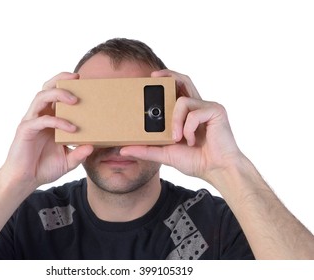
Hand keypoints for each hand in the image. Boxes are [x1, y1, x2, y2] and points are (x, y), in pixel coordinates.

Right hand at [0, 72, 92, 192]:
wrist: (25, 181)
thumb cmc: (44, 168)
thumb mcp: (68, 161)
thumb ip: (79, 154)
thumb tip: (92, 146)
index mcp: (50, 118)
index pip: (56, 95)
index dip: (66, 84)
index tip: (83, 80)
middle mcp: (40, 116)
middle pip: (47, 88)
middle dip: (61, 80)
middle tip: (77, 79)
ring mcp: (32, 121)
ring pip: (41, 97)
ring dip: (59, 95)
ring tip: (75, 100)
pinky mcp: (26, 130)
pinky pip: (42, 120)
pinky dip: (58, 122)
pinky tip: (71, 129)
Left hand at [120, 70, 242, 180]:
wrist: (217, 170)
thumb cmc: (196, 161)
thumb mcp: (165, 154)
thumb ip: (146, 150)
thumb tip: (123, 150)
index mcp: (187, 114)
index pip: (176, 91)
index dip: (165, 81)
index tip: (150, 78)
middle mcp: (197, 107)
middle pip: (184, 81)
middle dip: (169, 75)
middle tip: (153, 77)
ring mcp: (207, 107)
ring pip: (182, 100)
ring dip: (175, 120)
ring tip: (176, 138)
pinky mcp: (216, 111)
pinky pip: (194, 113)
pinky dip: (188, 128)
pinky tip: (191, 141)